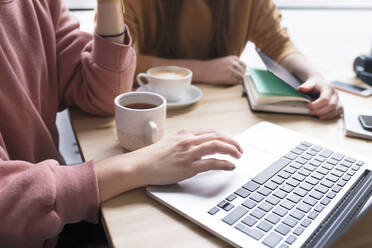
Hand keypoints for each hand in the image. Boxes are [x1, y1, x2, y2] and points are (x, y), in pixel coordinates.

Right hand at [95, 129, 242, 201]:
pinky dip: (224, 163)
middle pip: (217, 136)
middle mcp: (188, 140)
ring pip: (217, 146)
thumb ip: (184, 141)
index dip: (224, 136)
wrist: (140, 165)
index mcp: (184, 134)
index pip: (210, 131)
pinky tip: (230, 166)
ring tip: (238, 156)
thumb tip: (196, 145)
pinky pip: (211, 162)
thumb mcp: (169, 143)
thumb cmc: (152, 156)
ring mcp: (188, 153)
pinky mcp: (188, 167)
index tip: (231, 141)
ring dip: (232, 150)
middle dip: (232, 142)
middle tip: (240, 149)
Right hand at [201, 56, 245, 84]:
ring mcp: (231, 70)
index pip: (244, 66)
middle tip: (234, 79)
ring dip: (238, 80)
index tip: (239, 75)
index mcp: (233, 58)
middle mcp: (234, 63)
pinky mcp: (228, 78)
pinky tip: (228, 82)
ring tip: (230, 80)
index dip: (242, 71)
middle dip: (241, 76)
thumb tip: (242, 72)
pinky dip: (234, 84)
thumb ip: (233, 64)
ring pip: (241, 78)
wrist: (203, 70)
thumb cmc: (212, 67)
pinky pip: (236, 82)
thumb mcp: (225, 61)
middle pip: (244, 72)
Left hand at [299, 77, 342, 119]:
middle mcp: (335, 94)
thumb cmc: (315, 84)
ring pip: (338, 109)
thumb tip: (301, 88)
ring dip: (327, 115)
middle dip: (320, 111)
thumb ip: (306, 86)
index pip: (325, 99)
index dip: (316, 104)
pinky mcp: (339, 104)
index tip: (307, 106)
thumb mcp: (310, 82)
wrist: (320, 83)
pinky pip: (340, 112)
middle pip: (331, 105)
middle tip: (310, 112)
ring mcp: (338, 99)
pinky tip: (323, 117)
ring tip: (317, 117)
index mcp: (328, 88)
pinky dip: (332, 116)